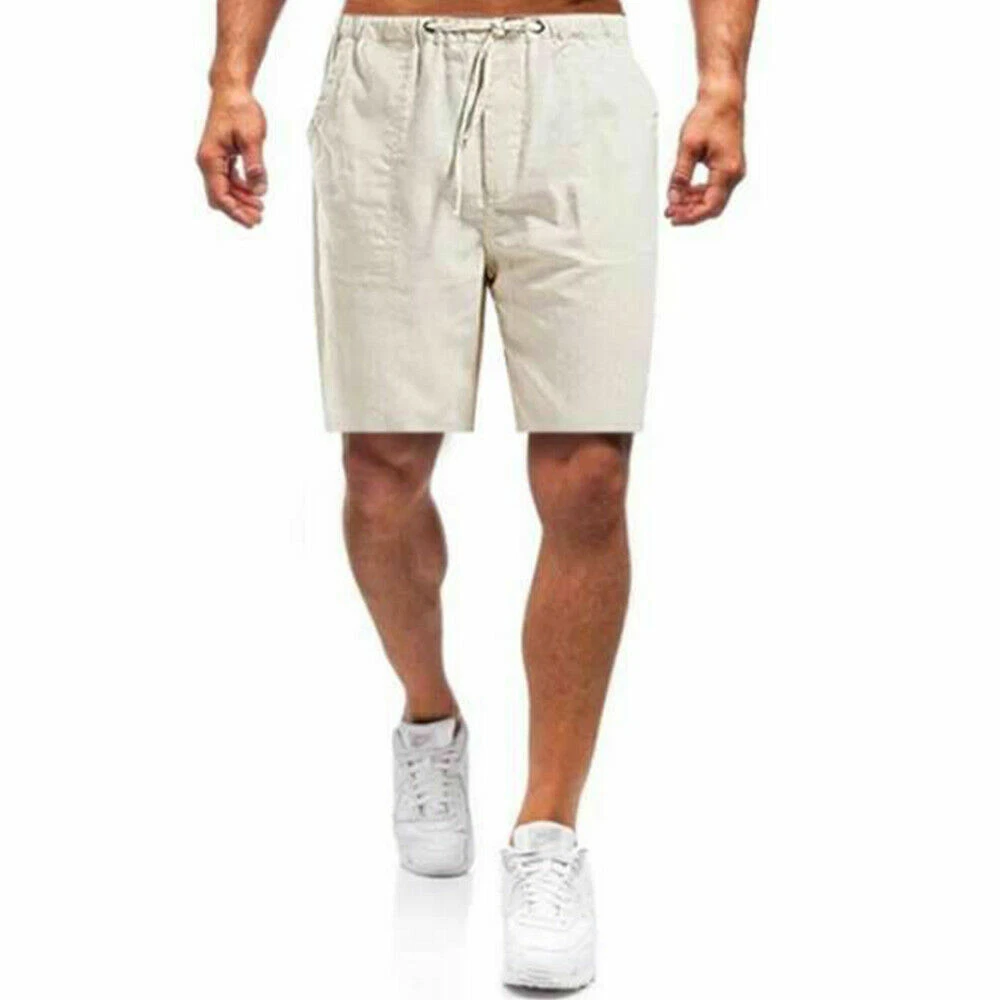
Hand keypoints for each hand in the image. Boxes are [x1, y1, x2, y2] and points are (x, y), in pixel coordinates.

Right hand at [196, 87, 267, 227]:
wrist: (231, 90)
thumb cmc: (239, 109)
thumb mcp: (252, 138)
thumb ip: (255, 165)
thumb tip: (258, 190)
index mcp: (210, 158)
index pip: (220, 194)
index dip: (235, 211)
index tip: (251, 221)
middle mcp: (208, 161)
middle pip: (220, 196)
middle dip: (238, 210)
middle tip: (258, 219)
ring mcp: (213, 160)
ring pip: (225, 189)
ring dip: (241, 200)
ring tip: (260, 209)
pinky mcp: (221, 157)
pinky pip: (229, 179)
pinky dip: (241, 189)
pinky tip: (255, 193)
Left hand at [666, 92, 745, 225]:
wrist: (724, 98)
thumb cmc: (710, 116)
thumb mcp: (688, 147)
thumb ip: (680, 175)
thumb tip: (673, 198)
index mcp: (727, 171)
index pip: (709, 206)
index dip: (690, 216)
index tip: (673, 218)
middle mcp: (735, 174)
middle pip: (712, 207)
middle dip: (691, 213)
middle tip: (671, 213)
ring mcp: (734, 171)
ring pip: (713, 199)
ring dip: (693, 204)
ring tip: (674, 204)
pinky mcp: (729, 167)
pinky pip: (715, 189)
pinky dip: (699, 194)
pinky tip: (684, 193)